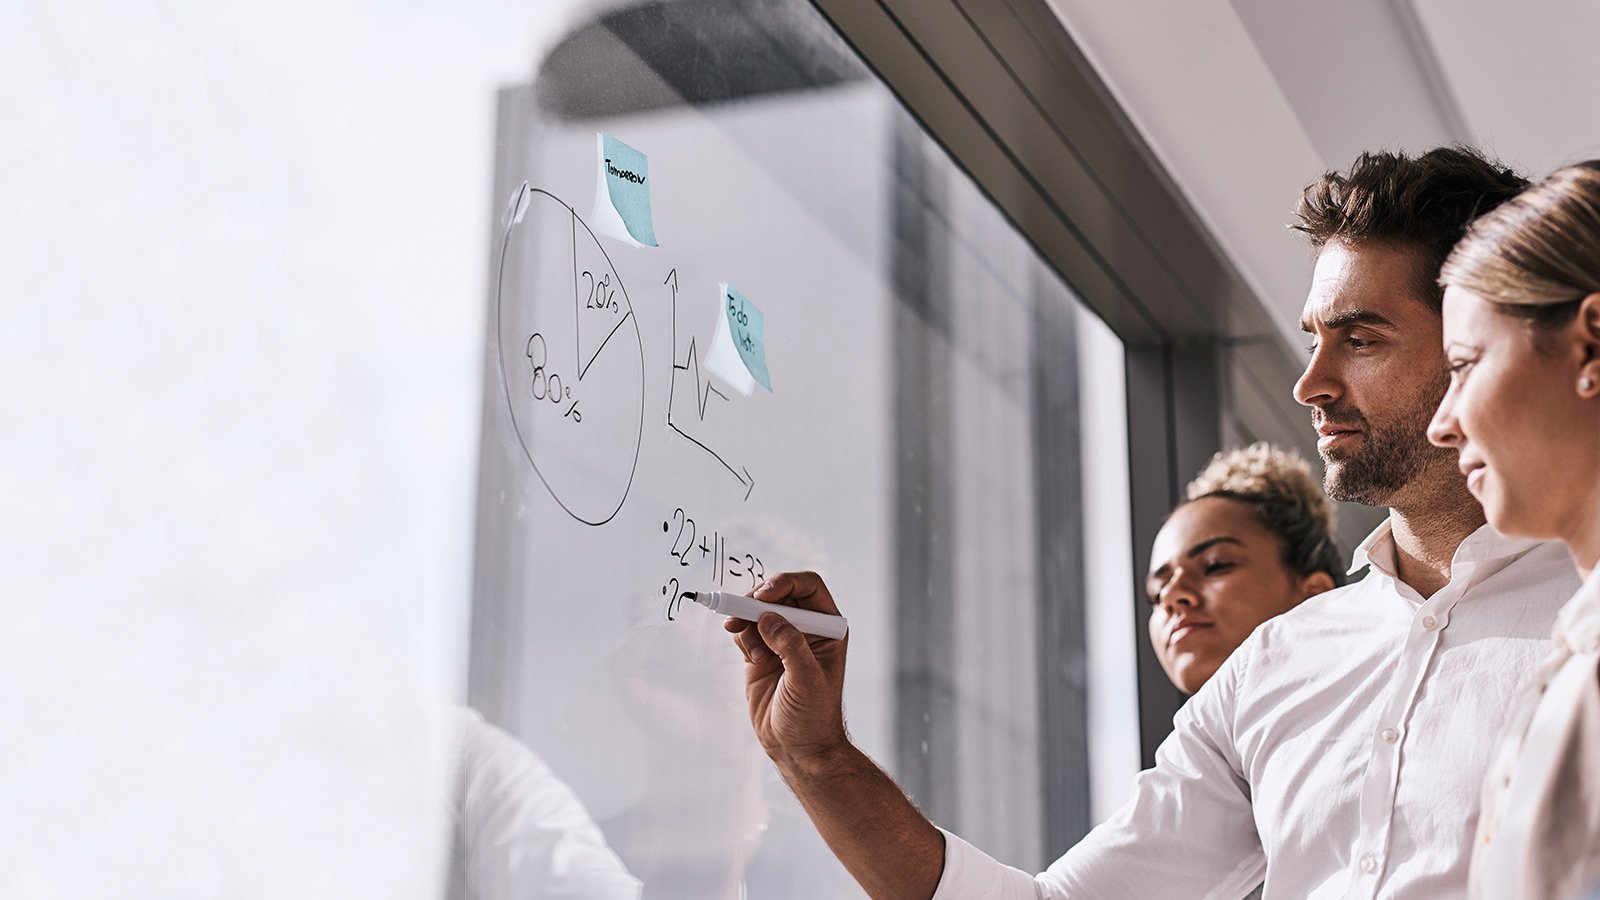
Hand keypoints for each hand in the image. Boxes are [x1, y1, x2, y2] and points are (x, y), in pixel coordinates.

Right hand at [725, 571, 850, 767]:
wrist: (796, 748)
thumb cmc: (813, 717)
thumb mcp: (807, 681)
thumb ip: (791, 646)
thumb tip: (768, 618)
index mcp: (828, 628)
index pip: (808, 586)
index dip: (785, 583)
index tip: (764, 596)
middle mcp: (806, 628)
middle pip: (778, 592)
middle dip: (757, 600)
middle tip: (741, 614)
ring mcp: (781, 639)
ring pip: (757, 609)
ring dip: (747, 622)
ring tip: (753, 654)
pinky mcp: (761, 652)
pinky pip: (746, 629)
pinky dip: (741, 635)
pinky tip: (751, 659)